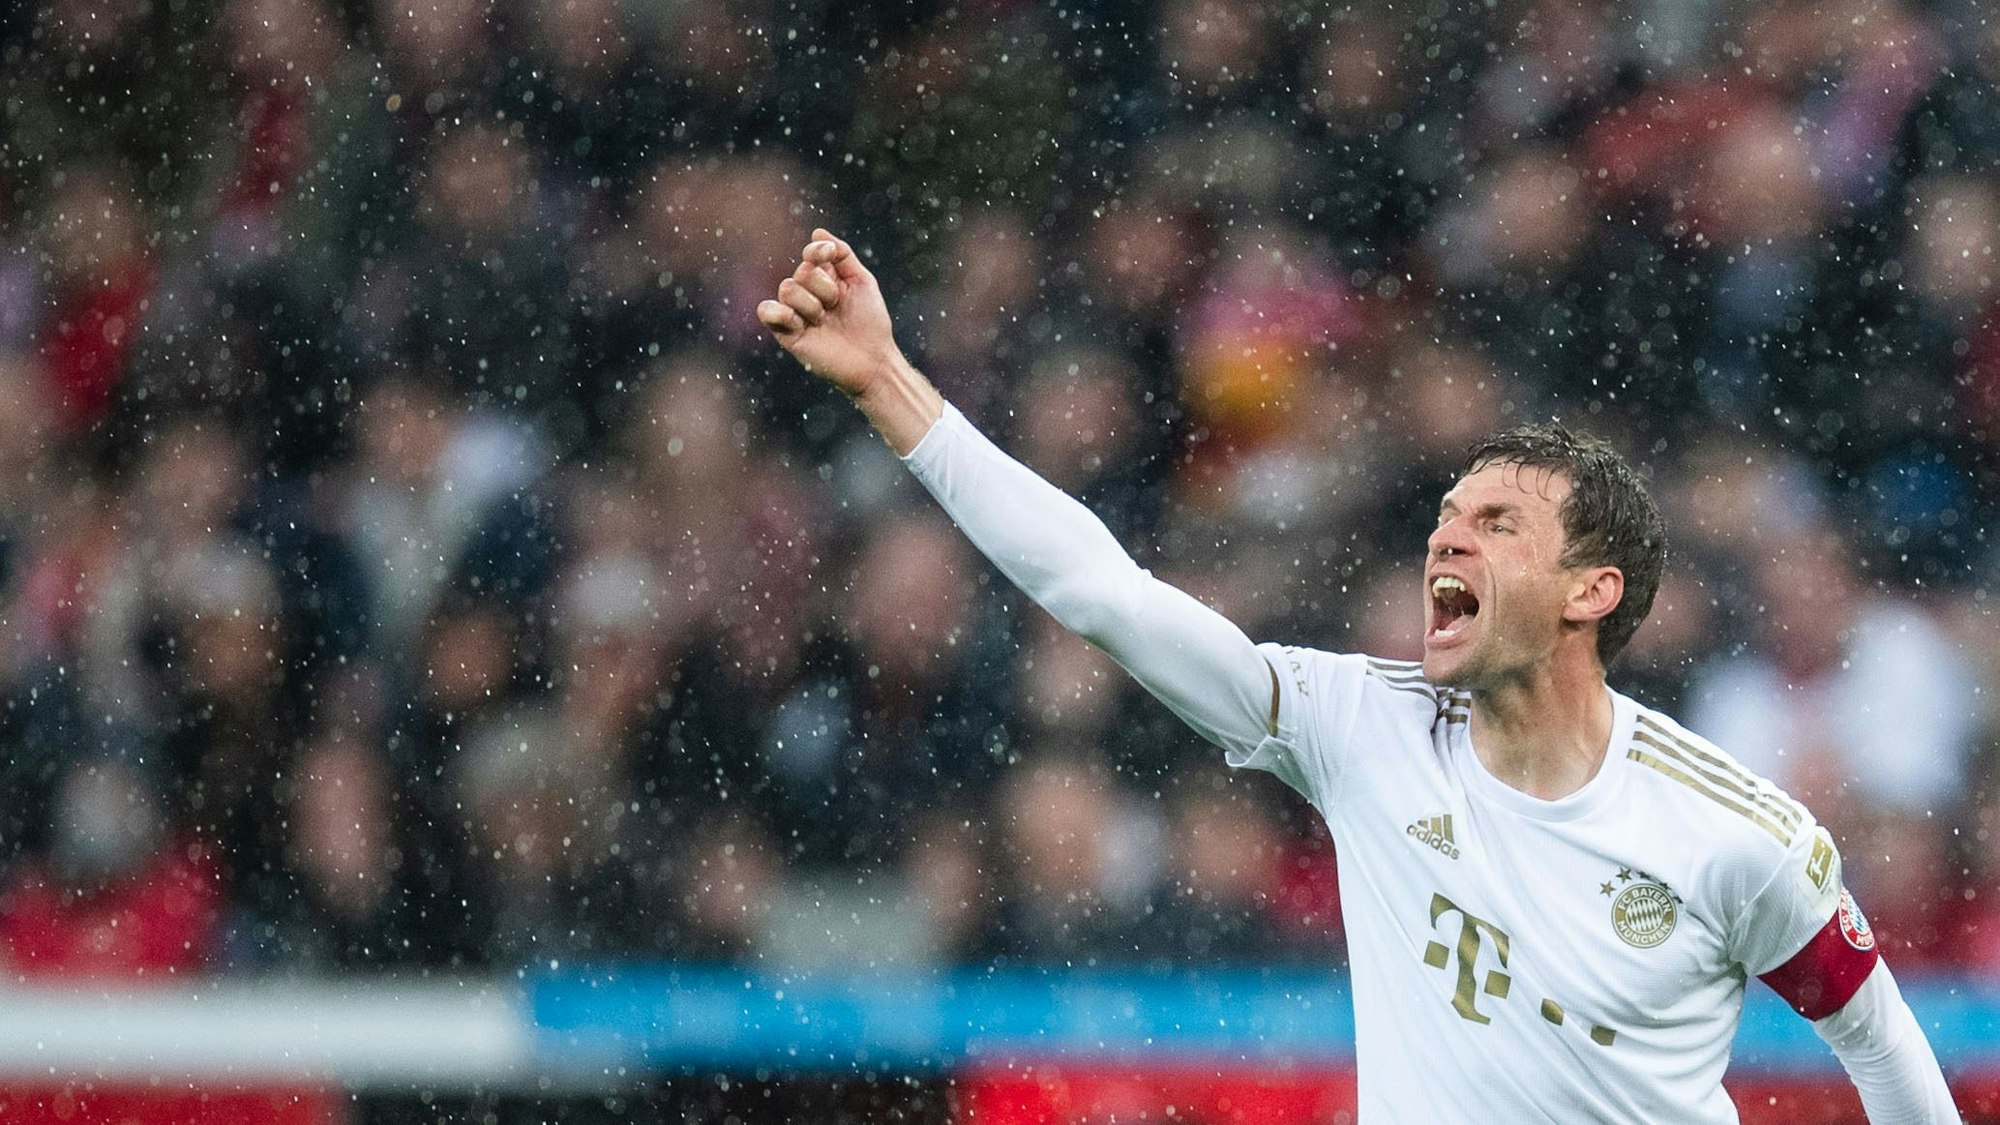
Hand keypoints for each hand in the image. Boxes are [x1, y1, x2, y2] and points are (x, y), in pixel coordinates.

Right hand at [757, 229, 901, 398]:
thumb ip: (842, 255)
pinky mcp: (786, 333)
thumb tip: (817, 231)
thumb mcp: (862, 282)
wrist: (872, 360)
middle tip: (837, 306)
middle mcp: (807, 293)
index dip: (817, 250)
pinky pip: (767, 311)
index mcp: (825, 278)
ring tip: (824, 321)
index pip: (810, 254)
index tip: (829, 253)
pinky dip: (779, 311)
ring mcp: (795, 312)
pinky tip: (798, 322)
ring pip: (787, 288)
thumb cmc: (870, 322)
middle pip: (802, 271)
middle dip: (825, 287)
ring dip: (811, 304)